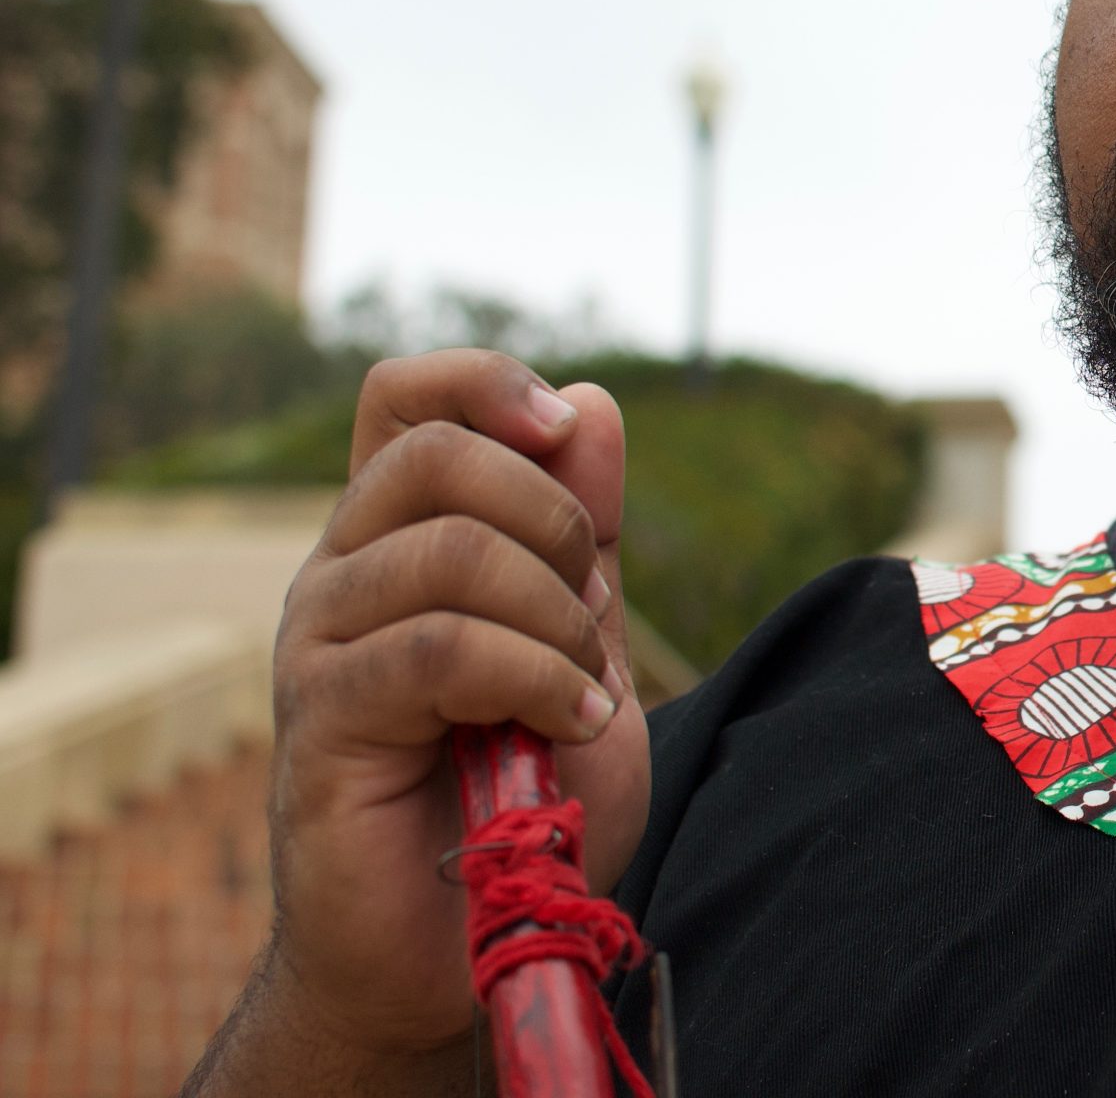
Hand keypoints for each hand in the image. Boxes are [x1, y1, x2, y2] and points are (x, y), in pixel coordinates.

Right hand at [258, 349, 650, 1057]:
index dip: (483, 383)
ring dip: (552, 616)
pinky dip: (534, 679)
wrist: (471, 936)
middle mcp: (345, 573)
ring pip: (445, 550)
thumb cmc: (526, 796)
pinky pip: (438, 649)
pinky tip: (568, 724)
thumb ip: (585, 528)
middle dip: (551, 514)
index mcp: (402, 539)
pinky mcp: (322, 718)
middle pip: (432, 452)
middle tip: (590, 605)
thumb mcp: (585, 639)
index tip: (562, 424)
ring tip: (581, 691)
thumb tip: (591, 401)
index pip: (403, 399)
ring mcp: (321, 643)